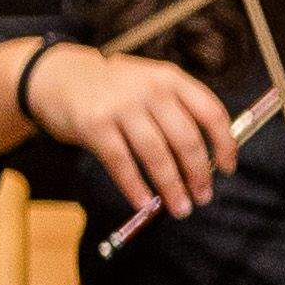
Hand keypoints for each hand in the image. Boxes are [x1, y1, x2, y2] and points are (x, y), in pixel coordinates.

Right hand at [36, 43, 237, 219]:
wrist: (57, 77)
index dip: (224, 144)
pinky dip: (135, 187)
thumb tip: (204, 159)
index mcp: (170, 78)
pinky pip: (121, 163)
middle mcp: (149, 90)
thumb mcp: (148, 84)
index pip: (210, 113)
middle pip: (186, 139)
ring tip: (180, 208)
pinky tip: (143, 203)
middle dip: (198, 174)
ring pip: (156, 155)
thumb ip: (175, 110)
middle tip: (203, 196)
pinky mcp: (94, 125)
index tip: (227, 168)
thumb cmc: (111, 88)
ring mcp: (120, 106)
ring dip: (172, 187)